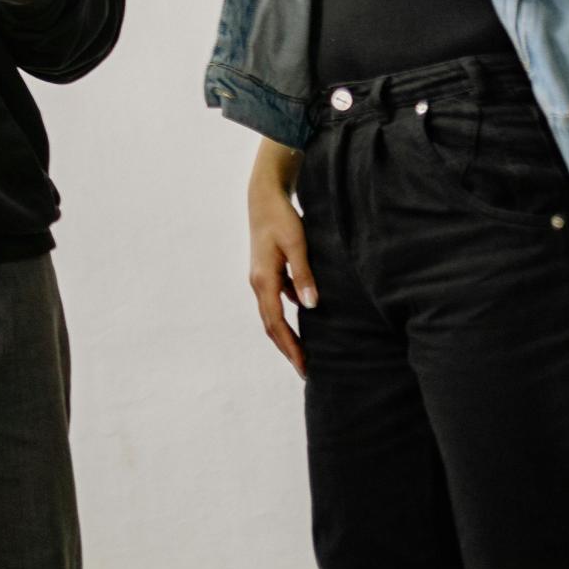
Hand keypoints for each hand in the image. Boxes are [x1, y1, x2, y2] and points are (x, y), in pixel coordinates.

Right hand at [247, 146, 316, 379]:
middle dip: (287, 349)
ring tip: (303, 353)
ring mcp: (261, 278)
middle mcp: (258, 283)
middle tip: (305, 370)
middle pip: (271, 325)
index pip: (277, 323)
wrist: (263, 197)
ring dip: (285, 336)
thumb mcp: (297, 244)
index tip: (304, 367)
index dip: (290, 347)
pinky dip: (287, 318)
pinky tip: (305, 321)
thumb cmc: (282, 218)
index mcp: (264, 280)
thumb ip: (304, 274)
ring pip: (271, 315)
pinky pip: (276, 302)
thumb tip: (310, 306)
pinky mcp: (267, 273)